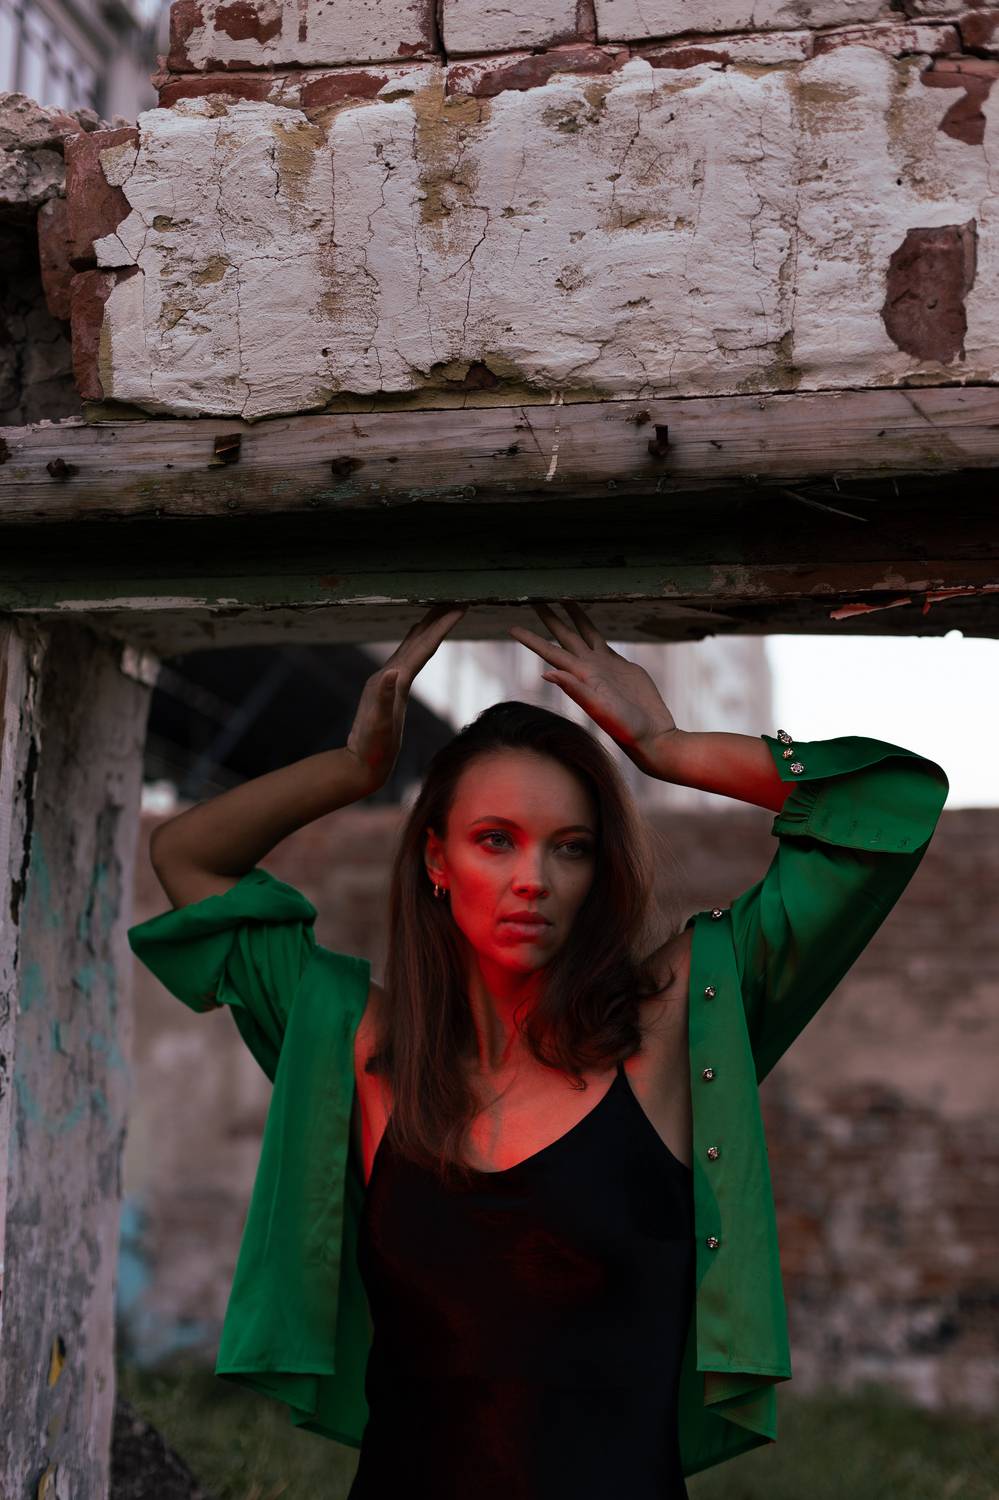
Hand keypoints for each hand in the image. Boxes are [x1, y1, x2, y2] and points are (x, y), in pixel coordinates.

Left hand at [346, 602, 466, 789]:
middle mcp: (388, 674)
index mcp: (391, 679)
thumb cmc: (371, 749)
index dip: (442, 626)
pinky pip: (408, 658)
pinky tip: (421, 642)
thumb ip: (383, 699)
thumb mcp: (379, 726)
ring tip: (442, 611)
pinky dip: (419, 645)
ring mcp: (387, 680)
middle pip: (417, 638)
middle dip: (437, 617)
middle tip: (456, 597)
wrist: (358, 763)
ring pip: (412, 645)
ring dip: (428, 626)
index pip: (422, 646)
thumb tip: (392, 672)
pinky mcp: (389, 688)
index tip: (459, 607)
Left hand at [508, 601, 679, 775]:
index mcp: (579, 676)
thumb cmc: (625, 727)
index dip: (531, 639)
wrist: (649, 734)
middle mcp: (587, 668)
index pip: (549, 652)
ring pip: (583, 634)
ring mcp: (603, 666)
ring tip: (564, 598)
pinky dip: (591, 630)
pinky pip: (600, 640)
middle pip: (563, 636)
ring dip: (573, 618)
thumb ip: (575, 690)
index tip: (512, 627)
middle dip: (549, 617)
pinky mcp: (620, 666)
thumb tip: (546, 674)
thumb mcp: (598, 708)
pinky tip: (585, 624)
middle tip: (534, 598)